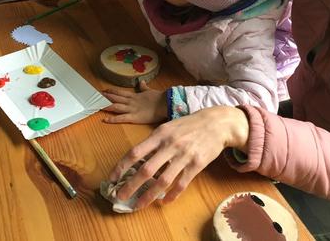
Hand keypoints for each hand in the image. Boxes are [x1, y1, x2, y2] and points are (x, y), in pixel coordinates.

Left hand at [103, 81, 166, 123]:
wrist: (165, 103)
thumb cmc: (159, 98)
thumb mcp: (150, 91)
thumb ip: (144, 87)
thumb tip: (142, 81)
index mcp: (134, 96)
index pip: (120, 92)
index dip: (111, 91)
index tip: (103, 90)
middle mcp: (131, 101)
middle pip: (115, 98)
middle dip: (105, 98)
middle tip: (95, 97)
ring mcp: (131, 109)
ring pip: (116, 107)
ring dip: (106, 106)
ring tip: (97, 106)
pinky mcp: (134, 117)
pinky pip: (121, 118)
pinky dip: (113, 119)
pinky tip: (105, 119)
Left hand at [108, 106, 249, 208]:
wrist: (216, 123)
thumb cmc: (188, 125)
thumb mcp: (168, 127)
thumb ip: (154, 142)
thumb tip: (138, 160)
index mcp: (160, 134)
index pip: (135, 152)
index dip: (121, 166)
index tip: (113, 178)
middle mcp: (170, 145)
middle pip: (146, 170)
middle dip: (131, 186)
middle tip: (120, 197)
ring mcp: (183, 156)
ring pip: (162, 181)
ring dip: (148, 196)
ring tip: (139, 205)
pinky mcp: (196, 165)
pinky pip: (181, 184)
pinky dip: (171, 196)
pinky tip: (164, 202)